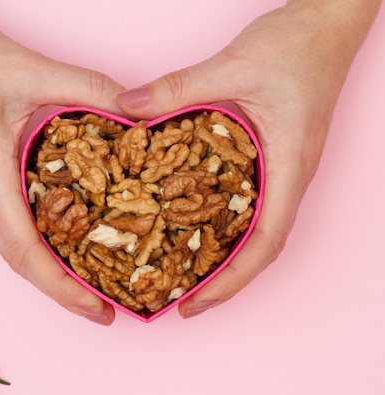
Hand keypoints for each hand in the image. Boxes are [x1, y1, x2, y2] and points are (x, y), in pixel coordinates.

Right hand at [0, 0, 124, 324]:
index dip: (60, 288)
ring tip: (84, 282)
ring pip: (6, 244)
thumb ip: (89, 89)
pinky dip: (29, 243)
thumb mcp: (32, 69)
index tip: (95, 309)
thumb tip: (136, 115)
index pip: (24, 250)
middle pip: (16, 260)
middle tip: (101, 308)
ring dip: (43, 270)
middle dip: (59, 291)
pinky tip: (55, 238)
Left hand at [117, 0, 380, 317]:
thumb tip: (127, 109)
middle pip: (260, 247)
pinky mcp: (272, 154)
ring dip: (224, 256)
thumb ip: (178, 88)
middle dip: (223, 280)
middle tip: (180, 299)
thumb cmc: (298, 43)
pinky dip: (224, 222)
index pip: (266, 242)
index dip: (232, 280)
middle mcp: (288, 175)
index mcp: (290, 165)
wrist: (330, 20)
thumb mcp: (233, 65)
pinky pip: (249, 201)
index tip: (197, 302)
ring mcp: (282, 167)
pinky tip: (193, 222)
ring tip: (183, 273)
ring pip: (256, 228)